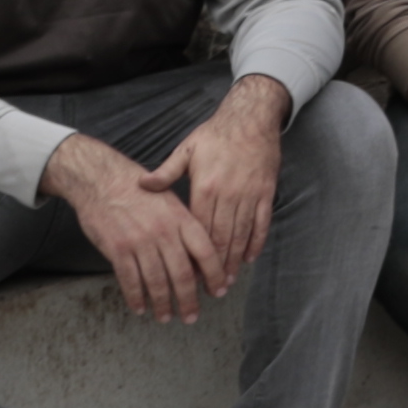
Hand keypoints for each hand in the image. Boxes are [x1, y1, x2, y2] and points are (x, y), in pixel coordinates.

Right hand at [46, 134, 223, 322]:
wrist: (103, 180)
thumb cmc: (139, 192)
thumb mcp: (170, 202)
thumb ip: (185, 229)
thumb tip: (199, 260)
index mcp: (181, 219)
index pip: (206, 252)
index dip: (215, 275)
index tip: (219, 291)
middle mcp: (164, 232)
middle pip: (182, 274)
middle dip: (188, 300)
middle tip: (191, 316)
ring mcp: (140, 242)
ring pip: (156, 282)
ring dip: (162, 304)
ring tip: (166, 317)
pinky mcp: (117, 249)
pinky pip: (130, 280)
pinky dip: (136, 298)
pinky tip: (140, 308)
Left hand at [138, 83, 290, 302]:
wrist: (251, 118)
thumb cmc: (216, 135)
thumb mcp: (187, 149)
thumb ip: (166, 172)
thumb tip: (141, 185)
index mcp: (205, 186)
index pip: (198, 227)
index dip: (193, 253)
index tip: (188, 273)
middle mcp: (228, 194)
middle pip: (220, 237)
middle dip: (214, 266)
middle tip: (209, 289)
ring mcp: (249, 195)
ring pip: (241, 234)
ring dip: (234, 260)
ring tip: (227, 281)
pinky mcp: (265, 192)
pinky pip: (261, 223)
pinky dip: (256, 242)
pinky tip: (249, 259)